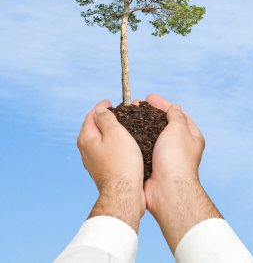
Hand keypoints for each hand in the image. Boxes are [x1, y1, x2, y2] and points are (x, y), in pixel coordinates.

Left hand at [77, 99, 145, 231]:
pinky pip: (107, 151)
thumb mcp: (115, 132)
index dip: (102, 106)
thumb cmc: (122, 162)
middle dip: (106, 118)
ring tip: (124, 127)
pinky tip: (125, 145)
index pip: (92, 115)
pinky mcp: (103, 170)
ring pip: (102, 140)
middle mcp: (86, 150)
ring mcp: (93, 161)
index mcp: (86, 138)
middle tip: (120, 113)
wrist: (124, 193)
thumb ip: (106, 118)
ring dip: (111, 132)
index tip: (110, 101)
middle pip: (95, 127)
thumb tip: (100, 110)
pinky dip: (114, 144)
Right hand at [142, 94, 221, 251]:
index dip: (162, 104)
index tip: (148, 97)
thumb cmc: (176, 159)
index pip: (176, 113)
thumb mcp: (179, 129)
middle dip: (148, 113)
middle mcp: (178, 145)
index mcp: (190, 136)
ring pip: (150, 134)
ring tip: (127, 116)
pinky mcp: (152, 163)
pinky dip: (135, 139)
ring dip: (139, 124)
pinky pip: (142, 147)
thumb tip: (174, 107)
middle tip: (135, 106)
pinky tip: (125, 133)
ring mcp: (164, 155)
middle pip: (162, 123)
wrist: (167, 190)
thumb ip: (176, 115)